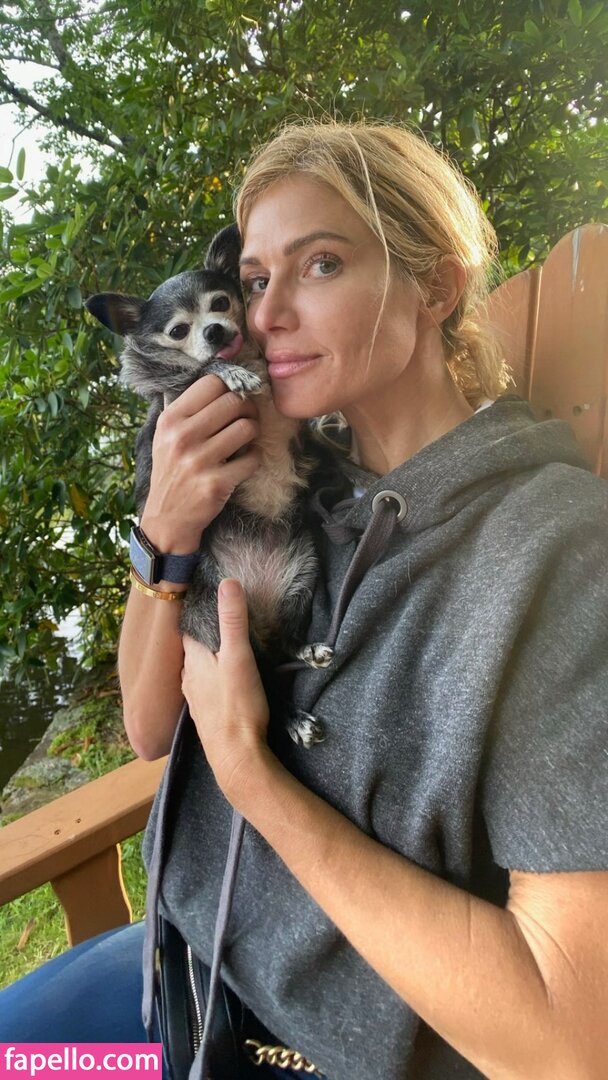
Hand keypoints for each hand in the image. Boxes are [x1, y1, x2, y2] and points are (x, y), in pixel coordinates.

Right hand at [141, 376, 260, 552]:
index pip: (211, 383)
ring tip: (246, 439)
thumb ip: (189, 408)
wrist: (167, 517)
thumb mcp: (166, 435)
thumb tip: (223, 377)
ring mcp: (200, 461)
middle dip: (247, 408)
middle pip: (234, 402)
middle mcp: (182, 436)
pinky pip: (253, 458)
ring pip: (247, 427)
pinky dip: (253, 458)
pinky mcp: (217, 483)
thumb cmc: (172, 470)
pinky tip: (243, 461)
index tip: (234, 396)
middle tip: (246, 418)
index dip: (230, 387)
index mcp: (171, 419)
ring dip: (253, 432)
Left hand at [181, 578, 271, 803]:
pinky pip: (203, 685)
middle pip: (191, 646)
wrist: (236, 757)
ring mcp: (194, 697)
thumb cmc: (237, 706)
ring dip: (205, 655)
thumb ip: (233, 621)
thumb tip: (227, 583)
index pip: (188, 625)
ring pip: (195, 667)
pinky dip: (210, 675)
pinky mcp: (204, 713)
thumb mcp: (239, 657)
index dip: (197, 610)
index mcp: (193, 658)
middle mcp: (187, 676)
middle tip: (217, 615)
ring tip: (219, 643)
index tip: (205, 593)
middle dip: (202, 632)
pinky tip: (220, 678)